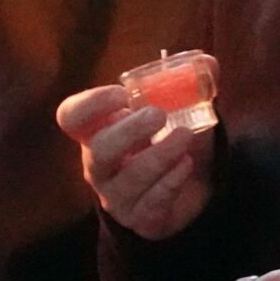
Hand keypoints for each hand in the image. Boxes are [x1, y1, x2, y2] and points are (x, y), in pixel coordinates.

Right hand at [55, 85, 211, 241]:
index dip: (91, 104)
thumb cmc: (168, 143)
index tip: (124, 94)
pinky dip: (171, 181)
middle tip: (158, 114)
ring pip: (129, 179)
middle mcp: (99, 164)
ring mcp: (116, 195)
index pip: (71, 117)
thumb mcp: (178, 111)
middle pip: (99, 150)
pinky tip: (186, 165)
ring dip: (159, 156)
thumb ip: (190, 84)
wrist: (187, 193)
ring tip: (184, 137)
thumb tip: (207, 61)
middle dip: (128, 131)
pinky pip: (151, 202)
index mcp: (98, 131)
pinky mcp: (138, 219)